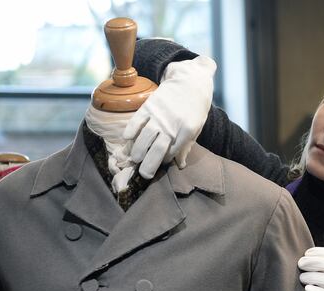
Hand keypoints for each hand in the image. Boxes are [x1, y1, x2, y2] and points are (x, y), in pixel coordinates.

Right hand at [123, 56, 216, 177]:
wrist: (191, 82)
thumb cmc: (195, 108)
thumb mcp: (196, 128)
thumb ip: (186, 146)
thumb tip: (180, 165)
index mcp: (186, 132)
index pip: (172, 152)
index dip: (165, 161)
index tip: (161, 164)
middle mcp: (171, 125)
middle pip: (157, 149)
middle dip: (149, 164)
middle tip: (144, 174)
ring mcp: (159, 115)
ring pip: (145, 136)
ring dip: (138, 150)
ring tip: (134, 159)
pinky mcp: (150, 105)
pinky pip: (137, 120)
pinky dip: (131, 129)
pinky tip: (127, 138)